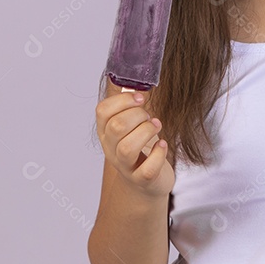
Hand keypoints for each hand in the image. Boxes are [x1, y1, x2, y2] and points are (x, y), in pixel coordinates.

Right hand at [95, 78, 174, 199]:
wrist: (147, 181)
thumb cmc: (140, 146)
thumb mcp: (131, 125)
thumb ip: (130, 105)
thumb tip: (136, 82)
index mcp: (105, 131)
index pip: (102, 111)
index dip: (123, 100)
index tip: (140, 98)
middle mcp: (110, 149)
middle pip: (116, 127)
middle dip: (138, 115)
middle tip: (149, 117)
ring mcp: (124, 166)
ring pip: (127, 148)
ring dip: (147, 132)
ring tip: (156, 127)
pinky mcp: (141, 180)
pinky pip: (147, 169)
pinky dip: (159, 154)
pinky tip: (162, 145)